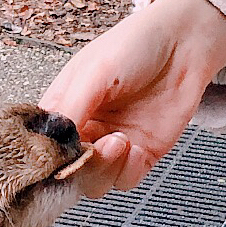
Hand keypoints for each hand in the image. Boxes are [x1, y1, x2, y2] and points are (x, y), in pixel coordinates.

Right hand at [41, 0, 225, 193]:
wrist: (184, 44)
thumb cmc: (134, 47)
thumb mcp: (93, 72)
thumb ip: (70, 108)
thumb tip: (49, 143)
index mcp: (62, 109)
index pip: (41, 146)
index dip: (45, 158)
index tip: (56, 157)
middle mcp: (84, 130)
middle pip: (66, 171)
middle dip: (79, 167)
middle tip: (93, 147)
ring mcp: (112, 144)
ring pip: (94, 182)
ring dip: (104, 169)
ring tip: (120, 141)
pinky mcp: (141, 154)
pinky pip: (125, 180)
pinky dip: (127, 171)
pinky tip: (136, 148)